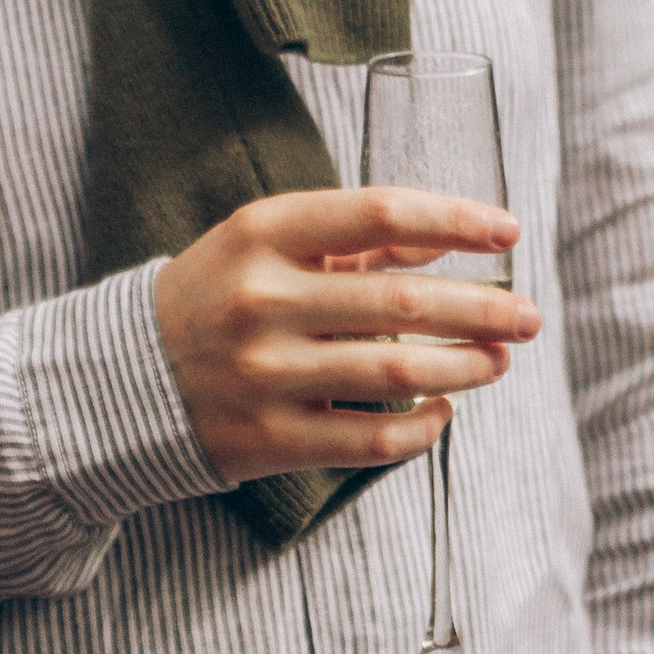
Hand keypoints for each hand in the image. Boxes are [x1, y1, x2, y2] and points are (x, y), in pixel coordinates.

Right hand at [154, 187, 539, 487]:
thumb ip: (349, 240)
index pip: (379, 212)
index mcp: (261, 233)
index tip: (509, 230)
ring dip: (466, 366)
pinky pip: (371, 441)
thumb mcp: (265, 246)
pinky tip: (445, 409)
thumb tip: (445, 240)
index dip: (455, 220)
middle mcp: (262, 300)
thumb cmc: (217, 296)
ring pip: (397, 374)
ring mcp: (265, 374)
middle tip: (530, 317)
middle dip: (483, 309)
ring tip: (499, 360)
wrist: (124, 378)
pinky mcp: (269, 439)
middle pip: (402, 302)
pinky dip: (423, 428)